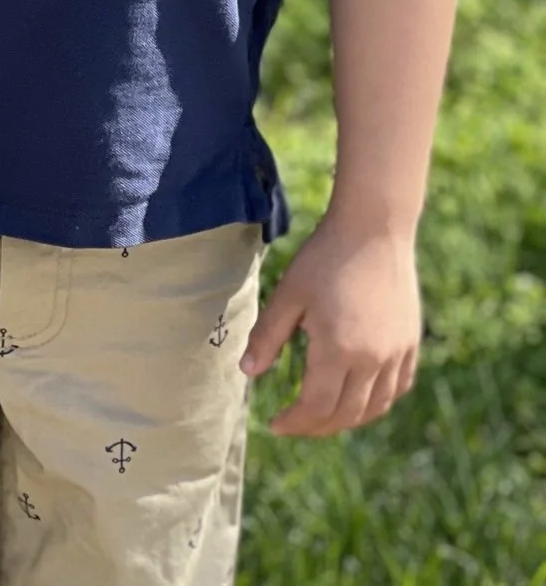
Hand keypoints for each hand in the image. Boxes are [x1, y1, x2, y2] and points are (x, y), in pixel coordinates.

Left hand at [242, 212, 421, 436]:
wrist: (373, 232)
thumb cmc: (324, 259)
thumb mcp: (287, 296)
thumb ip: (267, 337)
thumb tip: (248, 372)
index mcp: (339, 350)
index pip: (317, 406)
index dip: (295, 422)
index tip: (275, 425)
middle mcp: (373, 359)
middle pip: (347, 413)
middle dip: (317, 426)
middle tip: (294, 425)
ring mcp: (397, 353)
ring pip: (376, 406)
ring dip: (348, 419)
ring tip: (322, 417)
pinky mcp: (410, 343)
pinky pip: (397, 387)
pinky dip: (377, 402)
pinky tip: (359, 397)